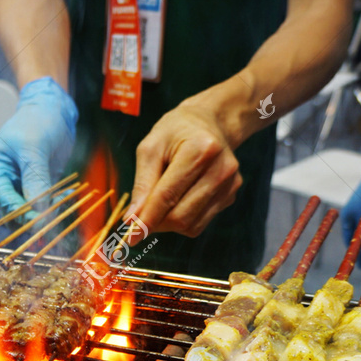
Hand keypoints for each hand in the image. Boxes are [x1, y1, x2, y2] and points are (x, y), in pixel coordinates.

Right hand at [0, 77, 77, 219]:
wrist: (53, 111)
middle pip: (13, 213)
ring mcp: (19, 187)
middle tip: (53, 222)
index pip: (3, 200)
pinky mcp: (37, 188)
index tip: (41, 222)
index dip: (21, 214)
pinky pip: (43, 206)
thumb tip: (37, 211)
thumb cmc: (37, 121)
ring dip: (45, 215)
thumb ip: (35, 179)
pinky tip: (65, 197)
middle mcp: (1, 182)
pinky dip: (54, 206)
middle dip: (33, 219)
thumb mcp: (34, 148)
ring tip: (62, 205)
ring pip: (28, 214)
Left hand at [129, 100, 242, 243]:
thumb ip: (142, 184)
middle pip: (181, 216)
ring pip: (191, 225)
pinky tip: (178, 199)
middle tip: (139, 219)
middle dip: (156, 223)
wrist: (211, 123)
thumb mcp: (151, 147)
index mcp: (200, 150)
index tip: (129, 238)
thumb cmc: (176, 131)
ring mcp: (229, 185)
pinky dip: (183, 219)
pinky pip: (200, 222)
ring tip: (159, 204)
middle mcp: (221, 169)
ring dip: (168, 224)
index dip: (146, 220)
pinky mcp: (231, 195)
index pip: (168, 196)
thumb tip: (132, 220)